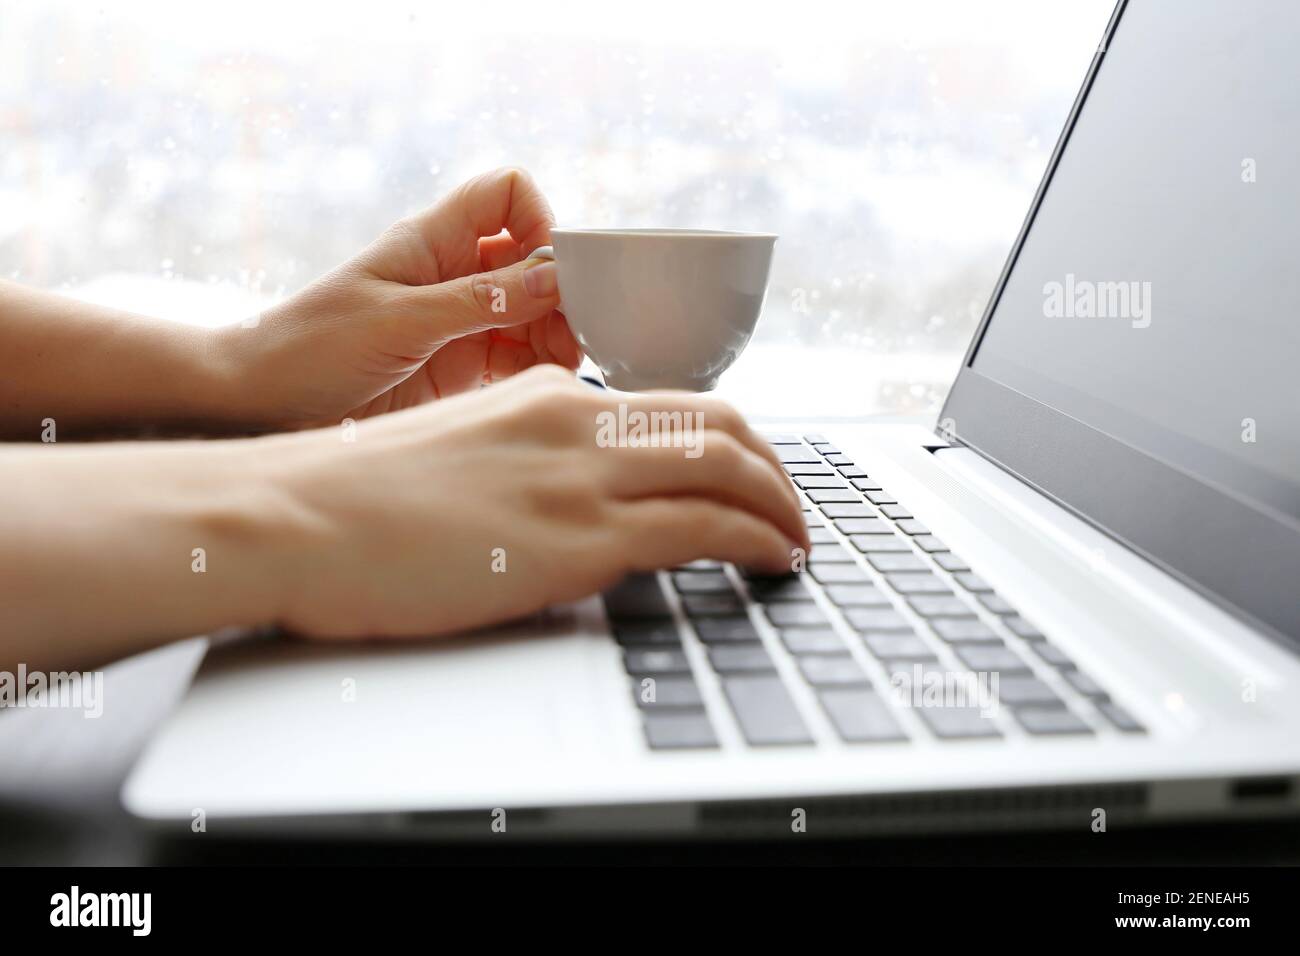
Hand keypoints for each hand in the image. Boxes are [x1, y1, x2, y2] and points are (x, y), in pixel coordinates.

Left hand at [218, 167, 581, 429]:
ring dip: (554, 335)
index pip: (506, 194)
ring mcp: (457, 323)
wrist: (258, 405)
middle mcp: (451, 275)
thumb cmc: (309, 348)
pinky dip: (535, 369)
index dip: (538, 219)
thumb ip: (480, 301)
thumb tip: (554, 276)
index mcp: (432, 242)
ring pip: (531, 313)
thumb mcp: (399, 320)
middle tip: (572, 334)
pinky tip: (536, 386)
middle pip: (531, 261)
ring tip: (560, 366)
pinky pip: (515, 359)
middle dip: (559, 292)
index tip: (553, 270)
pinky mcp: (457, 369)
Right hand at [262, 366, 809, 637]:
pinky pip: (702, 527)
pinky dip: (757, 540)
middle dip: (774, 468)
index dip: (732, 439)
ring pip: (726, 469)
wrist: (293, 516)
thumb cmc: (355, 498)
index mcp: (546, 396)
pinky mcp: (574, 538)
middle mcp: (575, 421)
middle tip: (792, 509)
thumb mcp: (458, 452)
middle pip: (718, 423)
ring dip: (781, 507)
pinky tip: (774, 562)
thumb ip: (524, 460)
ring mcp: (578, 476)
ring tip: (797, 543)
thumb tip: (560, 495)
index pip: (672, 402)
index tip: (752, 474)